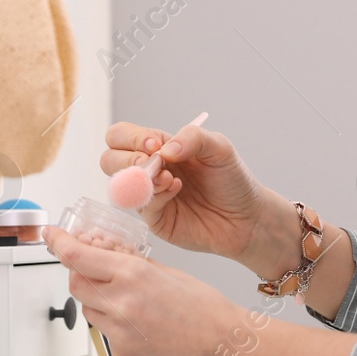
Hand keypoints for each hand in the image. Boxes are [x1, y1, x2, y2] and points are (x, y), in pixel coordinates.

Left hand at [44, 225, 263, 355]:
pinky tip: (141, 325)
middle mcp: (120, 305)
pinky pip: (106, 335)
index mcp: (131, 276)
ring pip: (90, 310)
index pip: (77, 256)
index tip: (51, 236)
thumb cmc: (207, 311)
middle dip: (81, 272)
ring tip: (131, 301)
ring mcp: (118, 335)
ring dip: (100, 300)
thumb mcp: (167, 272)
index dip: (59, 243)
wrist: (225, 349)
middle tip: (96, 268)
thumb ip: (131, 264)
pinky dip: (116, 325)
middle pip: (76, 283)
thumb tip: (107, 254)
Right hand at [101, 119, 292, 269]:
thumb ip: (193, 138)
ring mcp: (149, 195)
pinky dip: (156, 196)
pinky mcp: (155, 219)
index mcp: (159, 147)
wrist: (247, 217)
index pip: (122, 136)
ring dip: (140, 177)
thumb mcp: (220, 148)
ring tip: (169, 178)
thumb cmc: (233, 180)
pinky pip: (141, 206)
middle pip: (109, 158)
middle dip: (126, 158)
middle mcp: (149, 170)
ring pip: (119, 184)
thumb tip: (164, 148)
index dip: (130, 138)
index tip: (153, 145)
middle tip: (153, 161)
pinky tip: (176, 190)